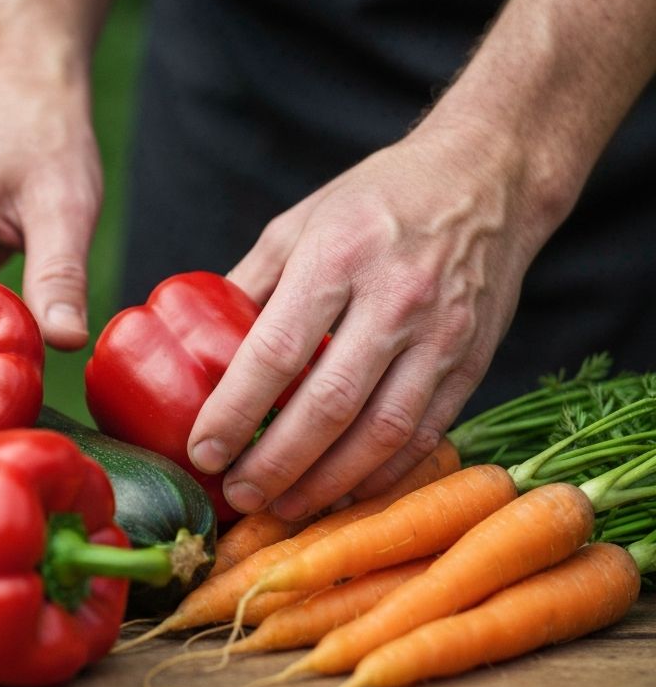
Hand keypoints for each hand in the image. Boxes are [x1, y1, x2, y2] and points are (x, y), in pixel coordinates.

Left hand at [187, 117, 558, 518]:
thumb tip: (199, 344)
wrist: (487, 179)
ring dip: (327, 483)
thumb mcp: (300, 221)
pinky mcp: (472, 361)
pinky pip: (425, 434)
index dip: (234, 410)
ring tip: (283, 507)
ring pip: (381, 433)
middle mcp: (394, 299)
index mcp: (338, 257)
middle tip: (238, 494)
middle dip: (275, 463)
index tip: (203, 450)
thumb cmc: (378, 198)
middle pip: (328, 405)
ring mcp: (441, 334)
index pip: (276, 351)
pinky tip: (344, 492)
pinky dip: (381, 474)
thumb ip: (251, 283)